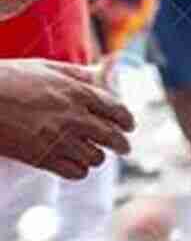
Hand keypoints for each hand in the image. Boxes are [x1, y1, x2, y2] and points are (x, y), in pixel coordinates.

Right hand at [0, 60, 133, 178]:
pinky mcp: (43, 158)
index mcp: (77, 92)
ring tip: (90, 153)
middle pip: (113, 138)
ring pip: (96, 158)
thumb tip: (107, 70)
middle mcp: (74, 116)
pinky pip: (76, 172)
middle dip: (121, 145)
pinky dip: (78, 170)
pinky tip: (72, 164)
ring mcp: (59, 139)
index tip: (129, 127)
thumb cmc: (7, 79)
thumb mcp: (44, 68)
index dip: (127, 121)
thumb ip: (79, 74)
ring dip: (95, 156)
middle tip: (124, 149)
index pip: (117, 111)